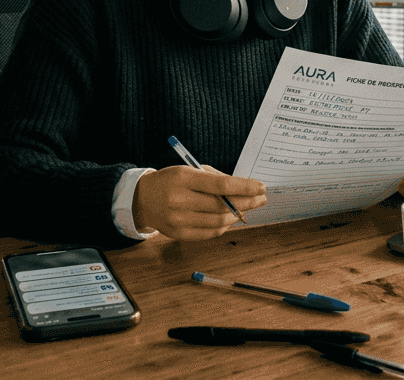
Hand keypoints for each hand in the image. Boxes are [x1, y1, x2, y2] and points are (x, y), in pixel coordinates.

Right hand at [132, 165, 266, 240]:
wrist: (142, 199)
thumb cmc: (170, 181)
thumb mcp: (189, 169)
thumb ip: (215, 178)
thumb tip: (243, 189)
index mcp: (183, 178)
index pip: (221, 185)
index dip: (245, 187)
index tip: (261, 187)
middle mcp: (180, 200)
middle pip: (223, 205)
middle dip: (247, 202)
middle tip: (261, 199)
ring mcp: (179, 220)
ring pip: (219, 221)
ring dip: (237, 215)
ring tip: (246, 208)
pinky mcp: (179, 234)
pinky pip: (209, 233)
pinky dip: (224, 226)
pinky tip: (230, 219)